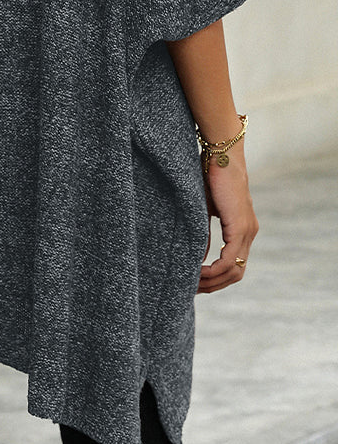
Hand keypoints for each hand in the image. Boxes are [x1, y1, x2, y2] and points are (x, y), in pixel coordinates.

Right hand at [196, 145, 257, 293]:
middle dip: (214, 285)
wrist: (220, 155)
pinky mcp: (240, 226)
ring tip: (192, 282)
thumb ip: (203, 234)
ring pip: (234, 270)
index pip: (235, 265)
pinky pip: (230, 259)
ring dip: (213, 280)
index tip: (195, 282)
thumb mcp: (203, 211)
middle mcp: (249, 233)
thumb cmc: (209, 176)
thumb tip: (198, 258)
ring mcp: (247, 231)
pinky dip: (215, 269)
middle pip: (237, 274)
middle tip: (192, 288)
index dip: (216, 278)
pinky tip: (199, 270)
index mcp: (242, 229)